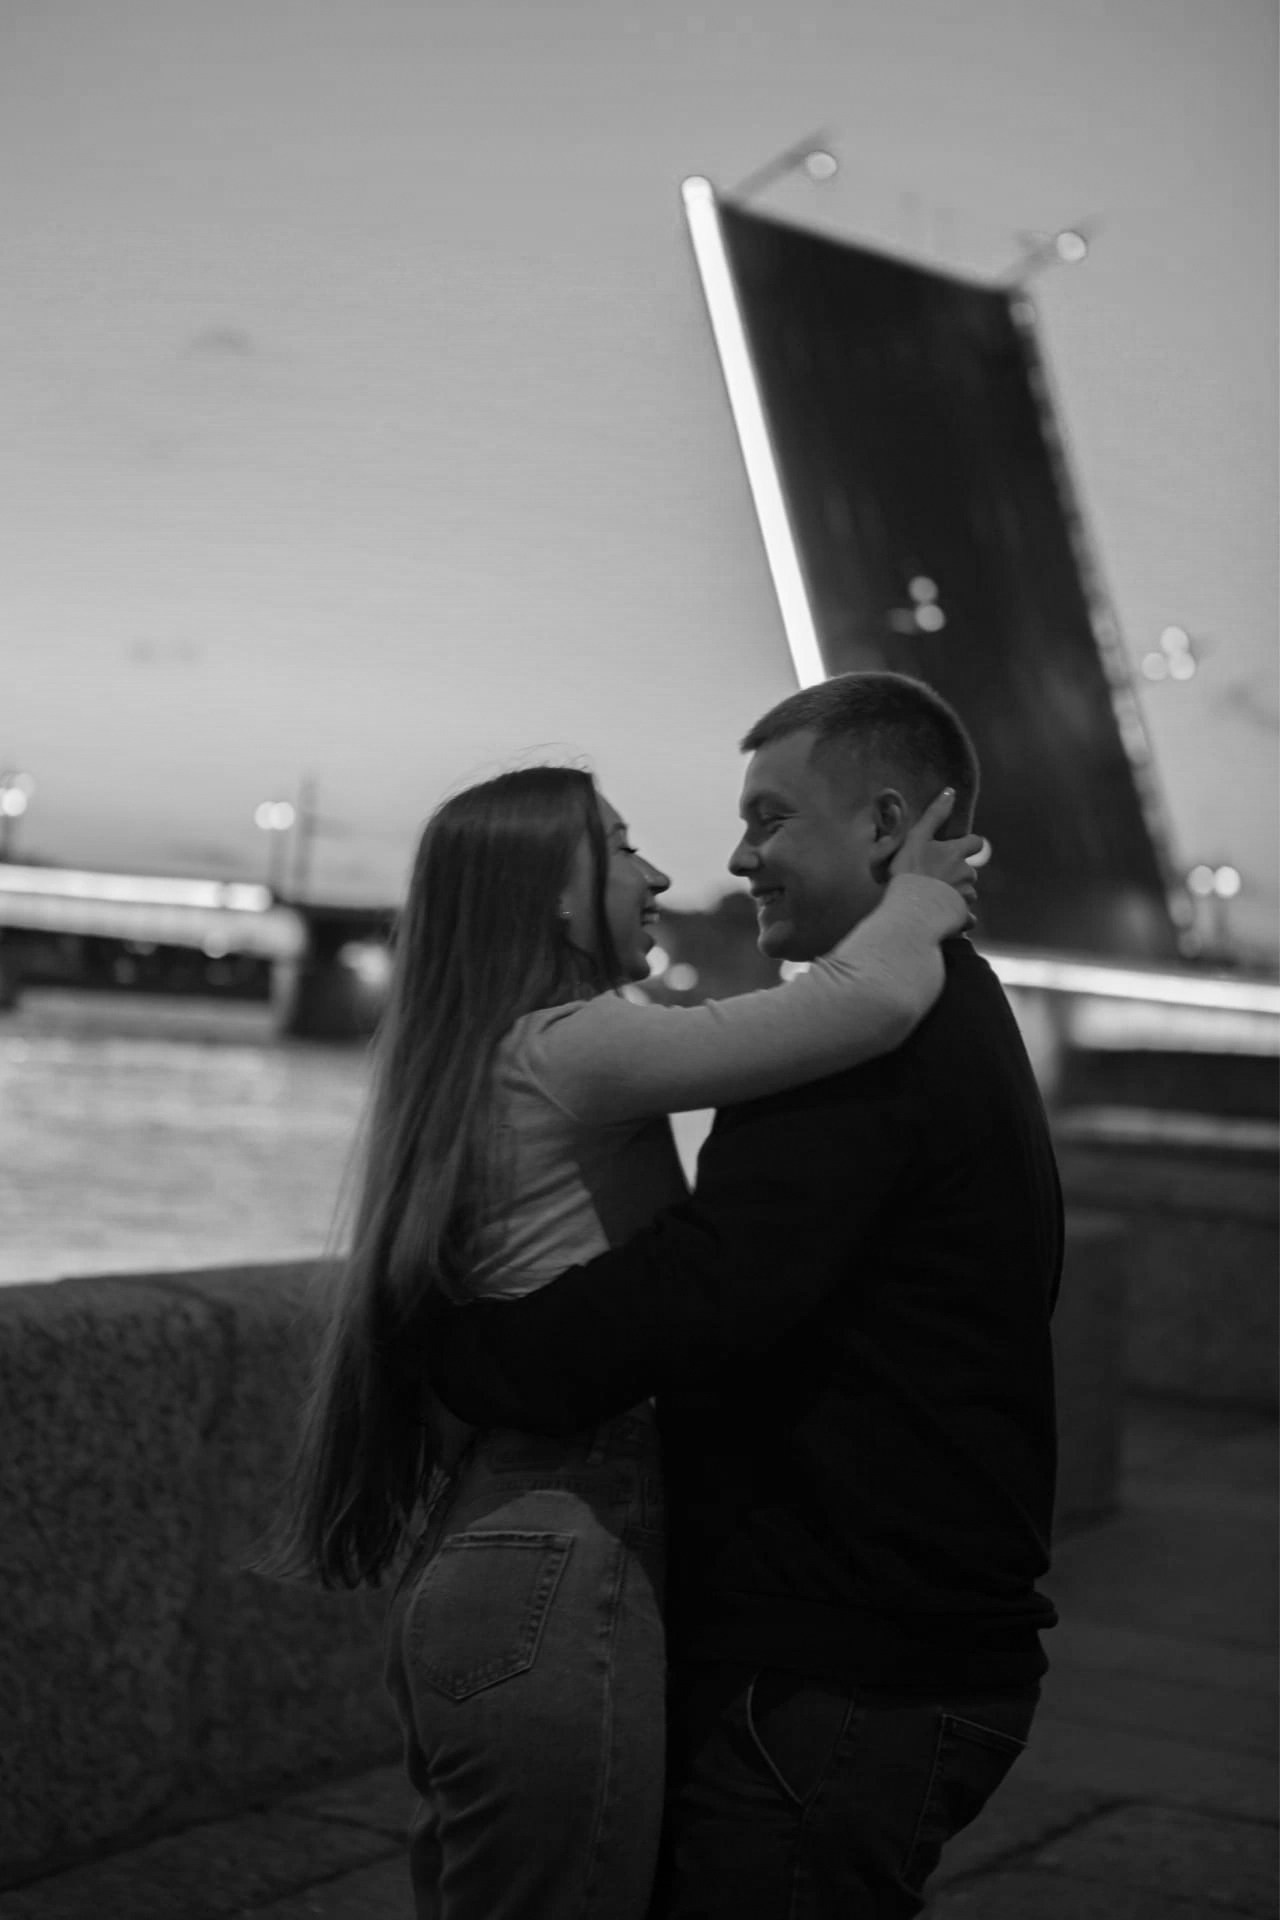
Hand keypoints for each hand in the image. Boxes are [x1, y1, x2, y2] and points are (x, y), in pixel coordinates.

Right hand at [890, 789, 983, 921]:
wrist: (912, 906)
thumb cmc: (910, 869)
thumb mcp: (917, 837)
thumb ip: (935, 814)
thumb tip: (950, 790)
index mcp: (956, 853)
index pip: (976, 842)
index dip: (969, 845)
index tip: (957, 849)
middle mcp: (966, 873)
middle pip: (971, 871)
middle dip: (960, 873)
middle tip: (938, 878)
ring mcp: (965, 896)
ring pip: (969, 894)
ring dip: (959, 894)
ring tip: (938, 899)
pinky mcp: (963, 916)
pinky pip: (968, 919)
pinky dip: (962, 919)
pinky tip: (948, 920)